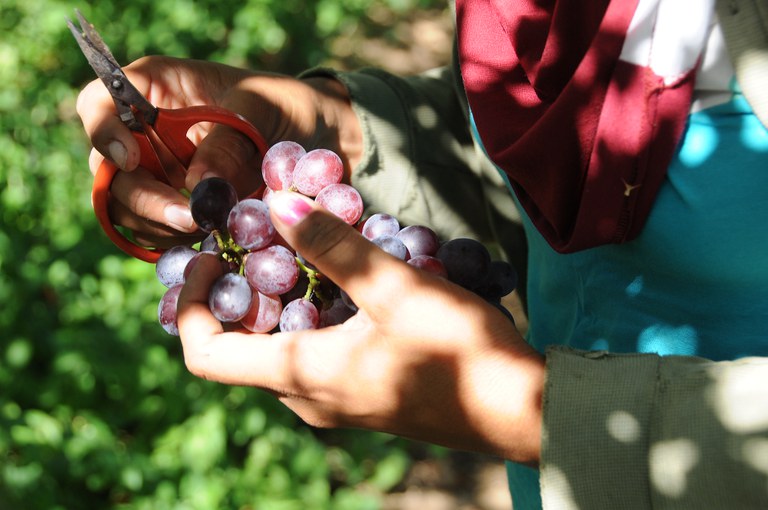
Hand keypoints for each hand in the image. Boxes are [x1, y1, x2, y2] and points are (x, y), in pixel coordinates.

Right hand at [76, 55, 360, 246]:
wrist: (325, 142)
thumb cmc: (290, 107)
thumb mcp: (264, 109)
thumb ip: (229, 143)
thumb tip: (198, 190)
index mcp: (156, 91)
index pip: (99, 103)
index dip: (102, 131)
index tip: (130, 157)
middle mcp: (147, 136)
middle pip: (110, 170)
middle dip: (144, 198)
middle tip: (190, 218)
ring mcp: (160, 177)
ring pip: (128, 210)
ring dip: (161, 227)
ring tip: (208, 232)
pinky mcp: (179, 212)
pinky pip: (157, 235)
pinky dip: (176, 244)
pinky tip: (209, 245)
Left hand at [177, 191, 543, 463]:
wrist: (518, 409)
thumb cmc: (458, 352)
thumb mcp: (395, 288)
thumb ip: (332, 246)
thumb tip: (276, 203)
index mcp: (300, 375)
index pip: (203, 354)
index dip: (189, 304)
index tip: (210, 256)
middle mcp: (306, 397)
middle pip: (239, 348)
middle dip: (237, 291)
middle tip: (260, 239)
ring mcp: (334, 401)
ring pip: (277, 349)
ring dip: (277, 301)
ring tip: (305, 251)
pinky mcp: (360, 395)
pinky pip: (310, 356)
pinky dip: (308, 317)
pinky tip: (345, 284)